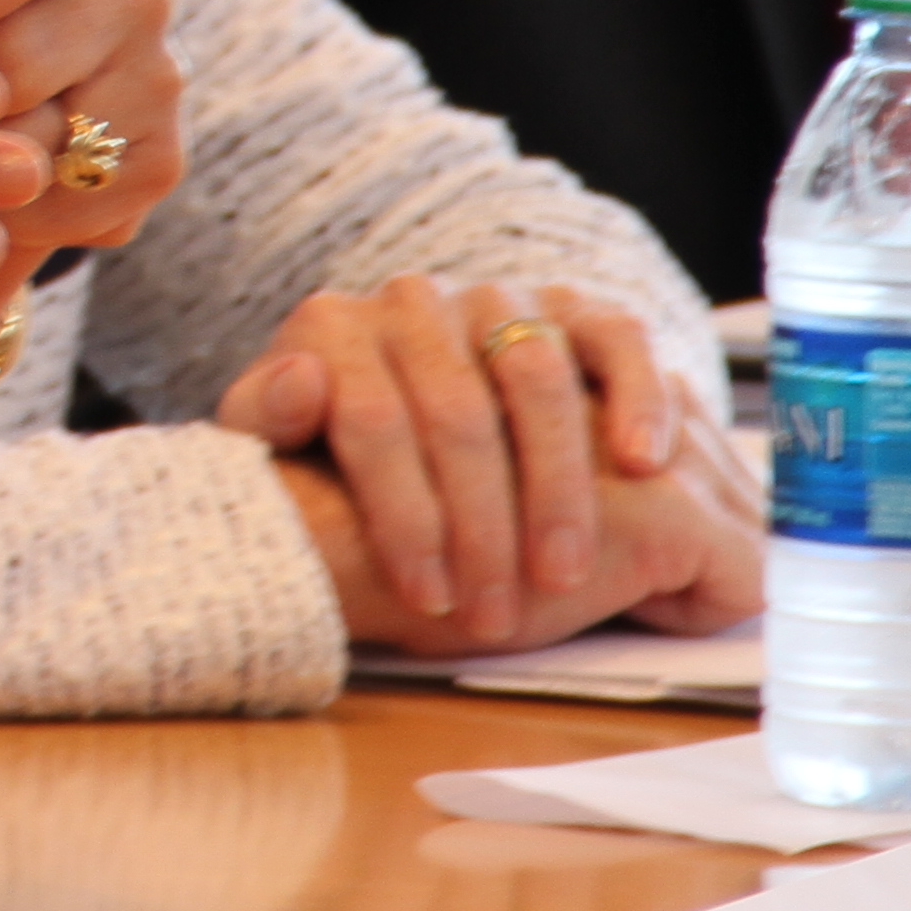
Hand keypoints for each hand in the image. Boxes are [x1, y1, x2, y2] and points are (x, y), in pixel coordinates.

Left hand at [217, 276, 749, 644]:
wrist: (407, 390)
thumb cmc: (333, 445)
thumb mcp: (280, 441)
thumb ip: (267, 418)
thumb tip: (302, 381)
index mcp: (333, 326)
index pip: (370, 419)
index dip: (402, 516)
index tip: (426, 598)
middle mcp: (416, 298)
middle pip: (458, 410)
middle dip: (480, 525)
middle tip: (495, 613)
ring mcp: (500, 296)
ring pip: (538, 377)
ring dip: (556, 485)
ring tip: (561, 574)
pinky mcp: (576, 306)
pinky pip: (617, 338)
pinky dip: (637, 398)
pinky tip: (643, 465)